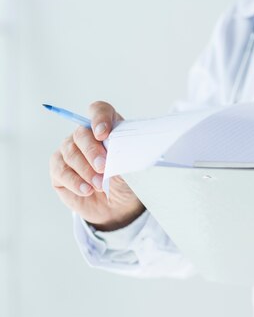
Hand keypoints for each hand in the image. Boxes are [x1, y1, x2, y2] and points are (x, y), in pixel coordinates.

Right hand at [49, 101, 144, 230]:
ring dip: (86, 170)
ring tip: (100, 185)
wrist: (118, 205)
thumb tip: (119, 153)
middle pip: (81, 133)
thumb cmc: (127, 181)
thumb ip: (124, 157)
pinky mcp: (59, 169)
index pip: (99, 110)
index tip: (103, 133)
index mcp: (108, 128)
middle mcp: (86, 136)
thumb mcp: (132, 168)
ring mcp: (70, 151)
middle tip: (103, 167)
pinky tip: (87, 190)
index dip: (99, 118)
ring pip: (70, 152)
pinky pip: (61, 170)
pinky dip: (75, 181)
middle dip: (92, 151)